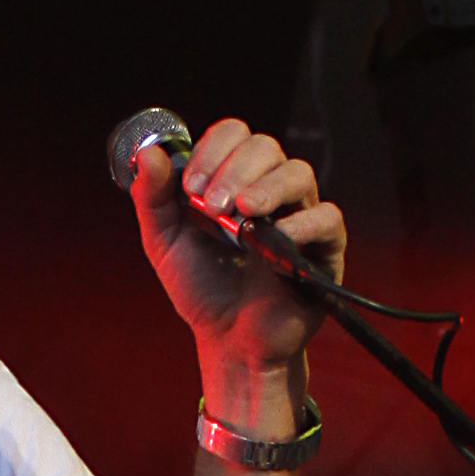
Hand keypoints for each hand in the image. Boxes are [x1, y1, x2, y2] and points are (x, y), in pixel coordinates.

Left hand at [129, 117, 345, 405]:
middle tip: (212, 207)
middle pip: (266, 147)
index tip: (191, 186)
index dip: (213, 150)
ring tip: (243, 215)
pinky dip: (302, 224)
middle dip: (235, 170)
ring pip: (298, 173)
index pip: (234, 135)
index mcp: (233, 179)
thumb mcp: (165, 242)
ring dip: (267, 187)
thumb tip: (148, 152)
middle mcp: (268, 189)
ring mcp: (298, 215)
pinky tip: (276, 240)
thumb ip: (152, 198)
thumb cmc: (202, 287)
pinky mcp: (323, 247)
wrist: (229, 340)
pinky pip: (326, 218)